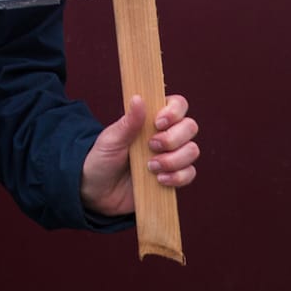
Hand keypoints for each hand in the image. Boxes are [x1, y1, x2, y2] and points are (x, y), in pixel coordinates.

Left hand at [79, 93, 199, 216]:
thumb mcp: (111, 140)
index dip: (174, 111)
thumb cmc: (102, 159)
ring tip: (151, 167)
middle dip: (173, 138)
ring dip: (174, 159)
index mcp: (151, 119)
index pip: (178, 105)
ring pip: (192, 151)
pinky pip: (189, 174)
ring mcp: (171, 157)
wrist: (98, 193)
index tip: (158, 123)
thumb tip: (138, 98)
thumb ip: (128, 122)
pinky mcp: (173, 178)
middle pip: (190, 127)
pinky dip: (177, 177)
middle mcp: (166, 135)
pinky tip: (159, 180)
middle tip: (151, 146)